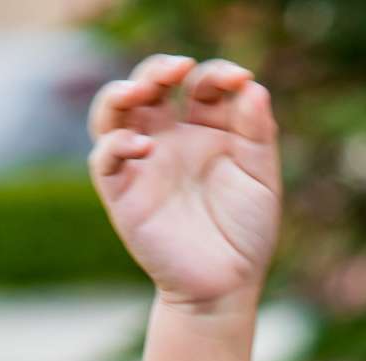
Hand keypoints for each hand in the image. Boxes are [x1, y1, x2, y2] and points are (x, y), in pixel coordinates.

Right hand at [87, 53, 281, 305]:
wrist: (226, 288)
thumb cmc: (245, 234)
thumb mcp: (261, 179)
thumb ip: (258, 134)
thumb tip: (253, 87)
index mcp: (203, 130)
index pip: (199, 85)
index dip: (215, 74)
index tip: (239, 80)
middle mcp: (168, 140)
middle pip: (149, 86)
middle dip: (159, 69)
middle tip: (179, 68)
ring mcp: (143, 164)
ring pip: (114, 112)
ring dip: (121, 92)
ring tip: (144, 89)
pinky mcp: (124, 194)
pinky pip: (105, 159)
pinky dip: (116, 145)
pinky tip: (143, 146)